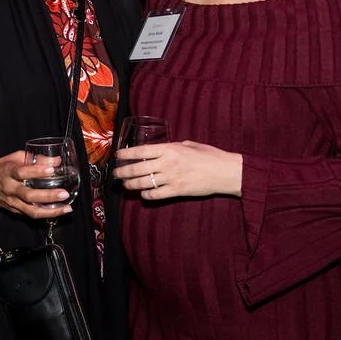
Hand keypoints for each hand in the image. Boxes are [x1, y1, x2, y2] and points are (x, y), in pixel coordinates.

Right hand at [0, 151, 73, 218]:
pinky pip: (31, 215)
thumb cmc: (4, 167)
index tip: (52, 170)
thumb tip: (57, 161)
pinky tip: (59, 212)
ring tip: (67, 208)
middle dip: (48, 196)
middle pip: (28, 195)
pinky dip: (46, 214)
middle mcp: (10, 189)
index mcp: (8, 172)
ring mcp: (13, 202)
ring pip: (31, 211)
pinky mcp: (15, 211)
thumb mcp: (17, 157)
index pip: (22, 172)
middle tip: (64, 194)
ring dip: (50, 211)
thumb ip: (37, 159)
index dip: (37, 171)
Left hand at [112, 141, 242, 200]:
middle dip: (122, 172)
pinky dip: (146, 195)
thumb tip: (161, 150)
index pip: (140, 151)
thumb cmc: (209, 155)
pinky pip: (155, 195)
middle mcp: (167, 163)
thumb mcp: (189, 144)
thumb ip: (173, 147)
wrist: (224, 172)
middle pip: (137, 169)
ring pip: (143, 183)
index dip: (126, 154)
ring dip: (131, 185)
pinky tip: (143, 193)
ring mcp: (171, 178)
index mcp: (169, 149)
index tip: (117, 156)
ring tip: (125, 185)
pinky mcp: (176, 191)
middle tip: (115, 174)